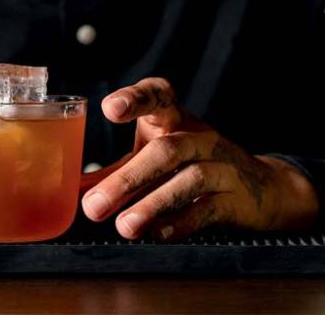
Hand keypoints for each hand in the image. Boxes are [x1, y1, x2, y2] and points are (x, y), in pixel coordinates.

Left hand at [81, 77, 318, 240]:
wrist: (261, 185)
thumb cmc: (191, 162)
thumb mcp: (154, 155)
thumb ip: (115, 169)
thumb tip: (68, 188)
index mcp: (174, 117)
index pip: (158, 95)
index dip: (135, 98)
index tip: (109, 109)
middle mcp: (198, 135)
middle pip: (165, 150)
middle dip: (128, 179)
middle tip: (93, 205)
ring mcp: (220, 165)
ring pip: (187, 180)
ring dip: (152, 204)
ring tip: (123, 226)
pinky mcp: (235, 198)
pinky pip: (208, 208)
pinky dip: (181, 221)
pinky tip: (157, 233)